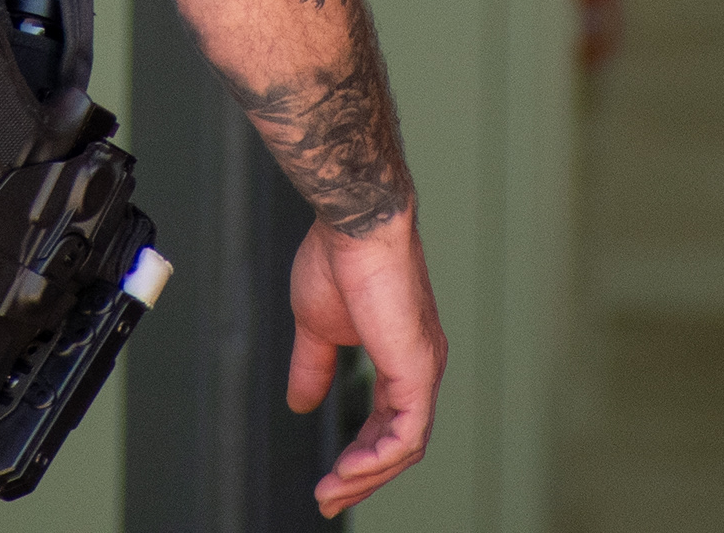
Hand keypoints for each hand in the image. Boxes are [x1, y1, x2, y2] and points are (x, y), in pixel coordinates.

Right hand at [287, 213, 443, 514]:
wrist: (354, 225)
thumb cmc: (339, 259)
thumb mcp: (317, 328)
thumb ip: (313, 368)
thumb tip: (300, 403)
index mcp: (399, 355)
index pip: (389, 422)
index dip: (360, 454)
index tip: (329, 477)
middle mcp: (419, 367)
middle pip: (399, 443)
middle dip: (362, 476)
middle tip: (327, 497)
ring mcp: (423, 370)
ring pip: (405, 446)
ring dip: (366, 475)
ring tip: (330, 490)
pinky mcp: (418, 371)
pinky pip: (408, 435)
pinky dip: (379, 459)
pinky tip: (350, 471)